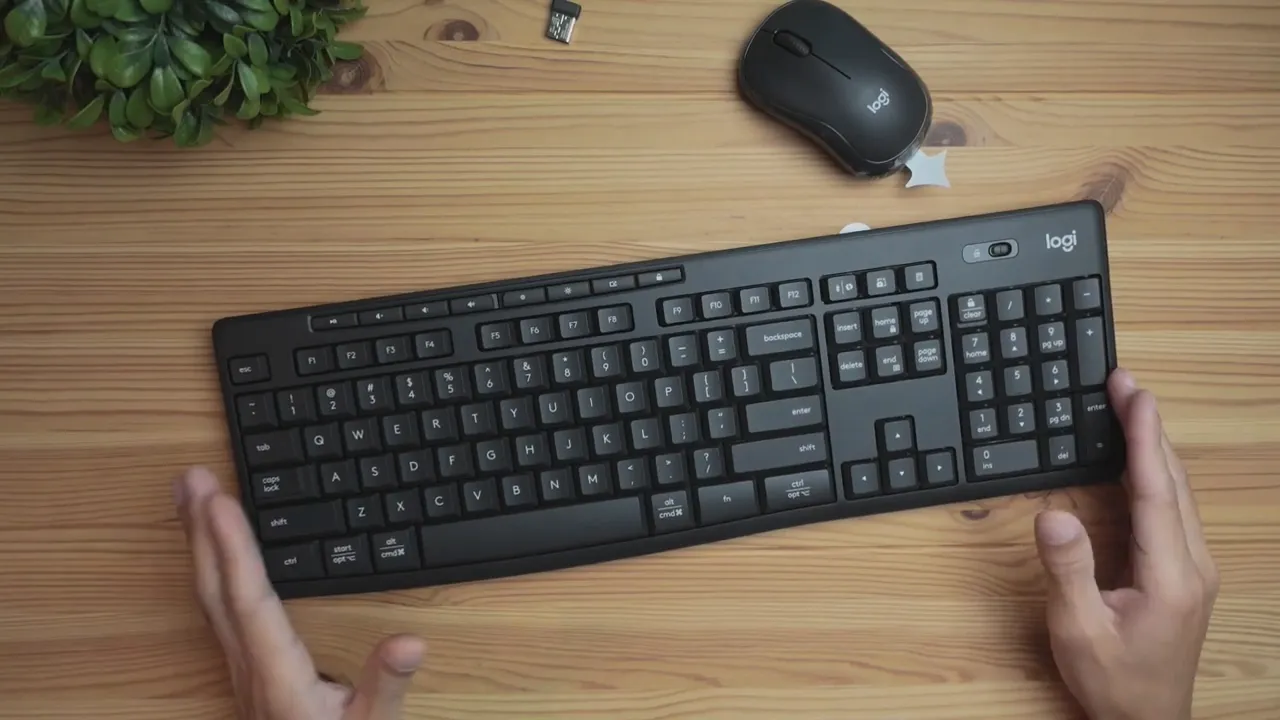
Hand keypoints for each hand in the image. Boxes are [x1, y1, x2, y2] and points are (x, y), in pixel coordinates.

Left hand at [175, 467, 425, 719]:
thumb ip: (386, 685)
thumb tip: (409, 640)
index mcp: (278, 676)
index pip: (249, 600)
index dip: (232, 548)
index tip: (217, 501)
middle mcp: (250, 668)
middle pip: (215, 590)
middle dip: (200, 532)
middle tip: (188, 479)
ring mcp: (244, 670)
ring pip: (212, 599)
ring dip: (200, 546)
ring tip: (190, 501)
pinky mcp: (250, 673)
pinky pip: (221, 610)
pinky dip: (215, 571)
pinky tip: (216, 557)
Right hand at [1035, 369, 1218, 719]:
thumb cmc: (1112, 680)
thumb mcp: (1078, 630)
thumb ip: (1068, 570)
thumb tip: (1054, 513)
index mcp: (1169, 575)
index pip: (1154, 491)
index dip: (1143, 438)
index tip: (1135, 394)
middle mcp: (1192, 565)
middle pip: (1172, 482)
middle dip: (1149, 428)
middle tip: (1125, 383)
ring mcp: (1195, 569)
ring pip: (1178, 493)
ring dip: (1155, 447)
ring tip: (1132, 408)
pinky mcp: (1187, 574)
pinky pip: (1175, 509)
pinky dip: (1157, 473)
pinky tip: (1142, 460)